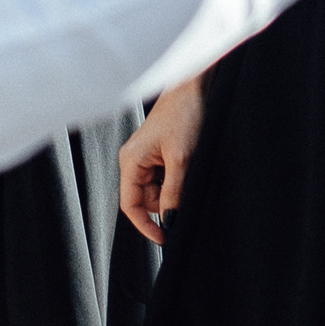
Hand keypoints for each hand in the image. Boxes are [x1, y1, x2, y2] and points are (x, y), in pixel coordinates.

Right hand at [117, 74, 203, 244]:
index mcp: (130, 161)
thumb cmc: (183, 114)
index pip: (130, 205)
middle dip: (166, 203)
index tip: (164, 238)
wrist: (194, 87)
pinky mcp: (159, 155)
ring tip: (188, 169)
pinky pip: (165, 179)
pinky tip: (187, 165)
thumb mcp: (181, 159)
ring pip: (158, 191)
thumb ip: (174, 193)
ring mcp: (146, 158)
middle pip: (146, 200)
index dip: (146, 225)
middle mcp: (134, 160)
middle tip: (187, 191)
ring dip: (175, 190)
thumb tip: (170, 220)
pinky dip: (178, 180)